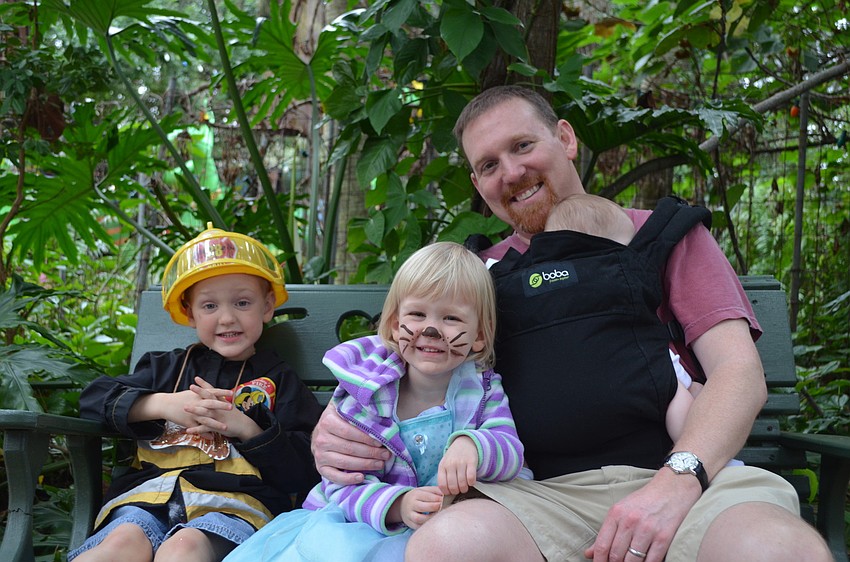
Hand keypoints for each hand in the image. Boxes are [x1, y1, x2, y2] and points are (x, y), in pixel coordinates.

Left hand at [183, 377, 260, 440]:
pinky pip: (205, 428)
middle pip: (209, 398)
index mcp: (222, 402)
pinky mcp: (218, 427)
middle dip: (199, 392)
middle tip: (191, 386)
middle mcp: (219, 408)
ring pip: (205, 412)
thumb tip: (213, 394)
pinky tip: (188, 430)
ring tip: (185, 408)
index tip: (196, 378)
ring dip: (195, 410)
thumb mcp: (228, 405)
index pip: (212, 391)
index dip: (205, 384)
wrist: (245, 426)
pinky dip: (197, 429)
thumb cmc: (235, 416)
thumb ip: (220, 400)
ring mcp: (218, 417)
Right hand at [311, 403, 390, 484]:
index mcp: (327, 421)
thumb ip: (354, 405)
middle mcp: (321, 439)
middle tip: (386, 454)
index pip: (349, 432)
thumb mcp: (342, 407)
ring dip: (365, 465)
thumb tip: (374, 403)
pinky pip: (334, 476)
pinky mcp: (320, 468)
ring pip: (344, 462)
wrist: (320, 432)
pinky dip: (348, 479)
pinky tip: (361, 477)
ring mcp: (319, 455)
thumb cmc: (338, 419)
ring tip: (380, 464)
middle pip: (349, 448)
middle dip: (371, 453)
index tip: (381, 442)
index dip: (367, 438)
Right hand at [399, 486, 443, 529]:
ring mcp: (410, 515)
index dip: (437, 498)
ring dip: (431, 517)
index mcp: (415, 495)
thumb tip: (446, 493)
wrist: (402, 505)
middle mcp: (411, 505)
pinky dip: (427, 525)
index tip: (444, 499)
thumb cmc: (418, 497)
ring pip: (419, 519)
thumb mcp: (424, 490)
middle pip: (422, 507)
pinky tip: (433, 522)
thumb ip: (435, 490)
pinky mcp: (411, 524)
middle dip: (434, 507)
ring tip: (438, 515)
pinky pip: (418, 527)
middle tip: (442, 507)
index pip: (426, 496)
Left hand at [437, 436, 477, 494]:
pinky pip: (471, 477)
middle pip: (453, 486)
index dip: (447, 492)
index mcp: (442, 466)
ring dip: (464, 489)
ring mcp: (461, 463)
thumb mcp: (444, 464)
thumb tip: (445, 493)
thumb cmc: (453, 457)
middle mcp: (451, 464)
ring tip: (465, 487)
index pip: (442, 485)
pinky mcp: (471, 462)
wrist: (464, 443)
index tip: (450, 492)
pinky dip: (471, 483)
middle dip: (456, 492)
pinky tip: (471, 481)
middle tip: (459, 490)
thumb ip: (444, 476)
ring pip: (462, 483)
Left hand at [584, 469, 700, 561]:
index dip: (599, 560)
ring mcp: (647, 530)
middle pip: (616, 556)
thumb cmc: (645, 500)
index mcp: (616, 514)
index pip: (602, 545)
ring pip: (632, 561)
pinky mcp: (663, 537)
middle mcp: (630, 521)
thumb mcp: (621, 510)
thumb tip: (589, 553)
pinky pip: (651, 561)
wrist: (673, 488)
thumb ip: (606, 532)